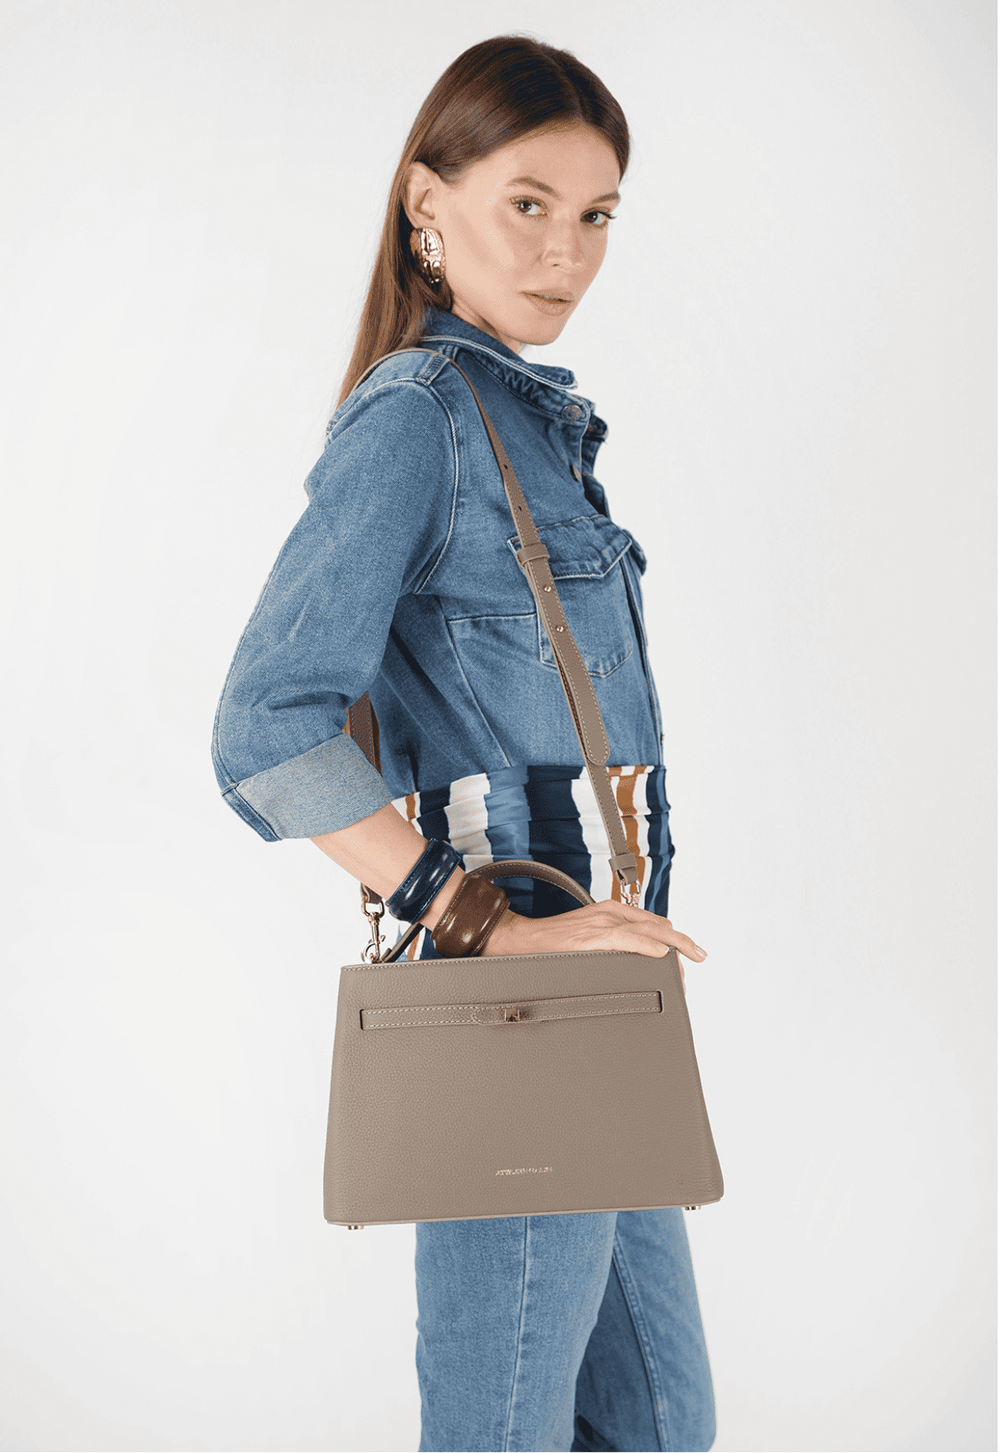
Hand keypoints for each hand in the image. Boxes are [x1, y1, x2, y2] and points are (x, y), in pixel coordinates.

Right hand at [482, 901, 707, 989]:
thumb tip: (632, 961)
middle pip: (656, 926)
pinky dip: (645, 945)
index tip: (686, 953)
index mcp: (610, 913)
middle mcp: (609, 914)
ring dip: (673, 944)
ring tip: (691, 955)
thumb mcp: (586, 937)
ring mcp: (600, 924)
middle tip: (700, 955)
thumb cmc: (549, 944)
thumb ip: (610, 944)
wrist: (519, 940)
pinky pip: (625, 939)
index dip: (673, 938)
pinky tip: (661, 954)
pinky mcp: (590, 936)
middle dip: (681, 941)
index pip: (652, 923)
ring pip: (647, 930)